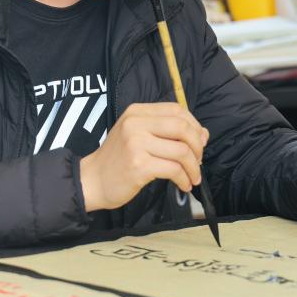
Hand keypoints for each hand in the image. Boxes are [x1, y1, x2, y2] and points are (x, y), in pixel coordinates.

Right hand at [79, 102, 208, 211]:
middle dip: (197, 146)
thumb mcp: (138, 136)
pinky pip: (174, 169)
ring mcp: (136, 143)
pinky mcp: (139, 165)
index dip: (194, 126)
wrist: (92, 180)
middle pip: (182, 127)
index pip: (176, 110)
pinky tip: (183, 185)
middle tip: (198, 161)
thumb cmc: (118, 160)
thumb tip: (203, 134)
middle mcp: (136, 123)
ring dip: (194, 167)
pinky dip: (184, 179)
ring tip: (192, 178)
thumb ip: (167, 132)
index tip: (198, 143)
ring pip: (181, 151)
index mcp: (136, 112)